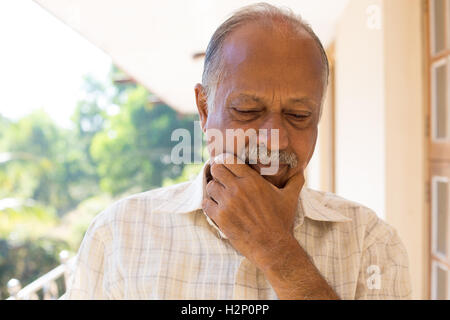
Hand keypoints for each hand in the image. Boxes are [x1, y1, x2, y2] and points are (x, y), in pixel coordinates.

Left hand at [202, 153, 304, 270]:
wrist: (273, 247)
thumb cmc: (281, 222)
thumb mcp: (290, 198)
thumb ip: (294, 181)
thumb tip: (301, 170)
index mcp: (252, 180)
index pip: (230, 160)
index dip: (226, 160)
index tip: (226, 165)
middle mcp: (238, 188)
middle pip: (216, 169)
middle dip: (217, 173)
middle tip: (221, 179)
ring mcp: (227, 203)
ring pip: (210, 186)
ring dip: (214, 190)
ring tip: (220, 196)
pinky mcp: (220, 217)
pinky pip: (206, 204)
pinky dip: (209, 205)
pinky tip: (217, 208)